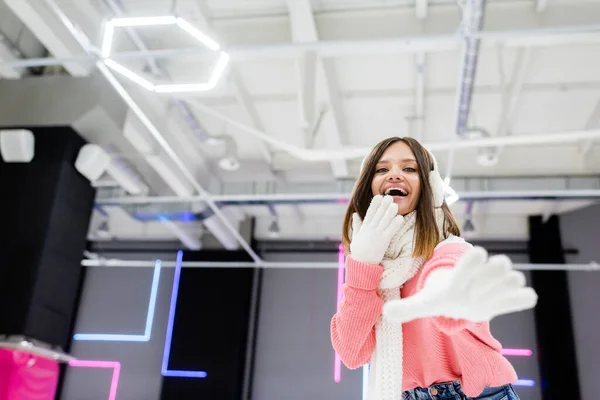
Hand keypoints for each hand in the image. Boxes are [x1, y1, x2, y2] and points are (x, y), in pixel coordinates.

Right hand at [350, 195, 404, 264]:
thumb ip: (357, 224)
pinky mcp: (384, 241)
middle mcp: (371, 229)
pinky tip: (400, 218)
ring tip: (395, 205)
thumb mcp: (356, 235)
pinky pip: (391, 230)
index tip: (379, 196)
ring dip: (390, 212)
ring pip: (385, 220)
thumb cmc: (359, 251)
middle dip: (383, 205)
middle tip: (389, 197)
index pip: (370, 212)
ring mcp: (377, 234)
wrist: (362, 263)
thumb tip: (355, 214)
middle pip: (378, 214)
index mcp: (364, 227)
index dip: (374, 204)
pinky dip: (395, 224)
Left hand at [382, 246, 537, 322]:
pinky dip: (522, 299)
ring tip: (490, 299)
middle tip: (476, 293)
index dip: (474, 260)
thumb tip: (386, 313)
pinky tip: (516, 301)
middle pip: (498, 264)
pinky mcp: (510, 298)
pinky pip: (525, 297)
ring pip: (513, 277)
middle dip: (491, 276)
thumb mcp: (426, 303)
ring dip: (505, 288)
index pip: (473, 258)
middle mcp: (483, 275)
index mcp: (463, 274)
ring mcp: (499, 285)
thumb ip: (407, 307)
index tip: (475, 254)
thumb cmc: (443, 298)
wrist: (462, 300)